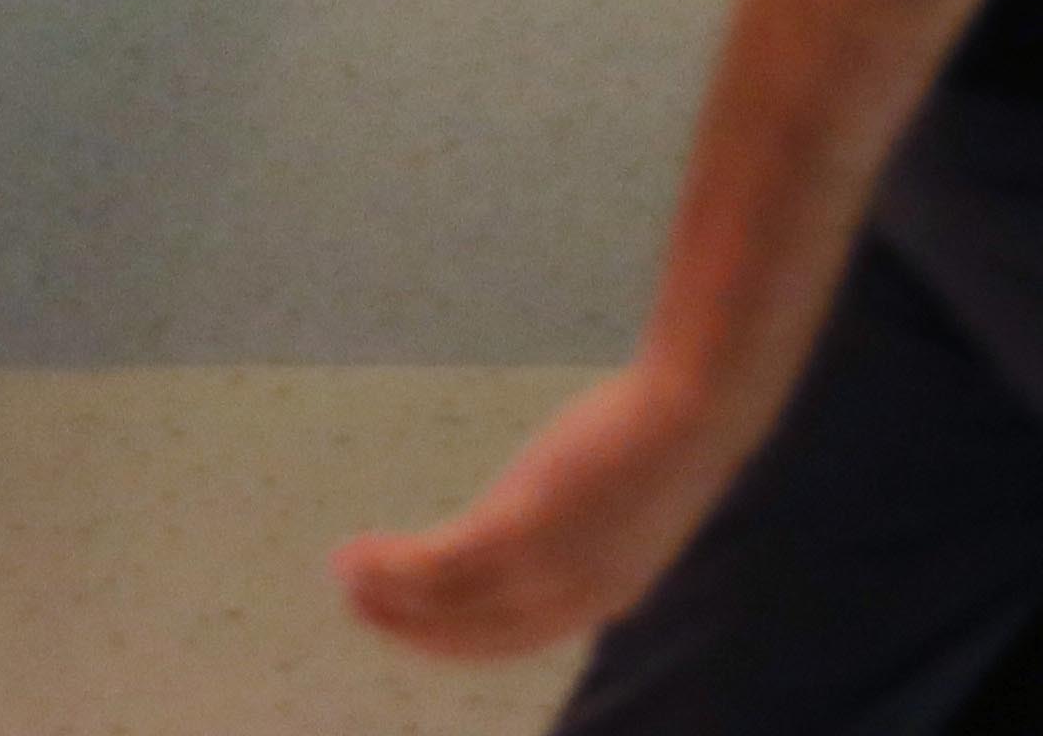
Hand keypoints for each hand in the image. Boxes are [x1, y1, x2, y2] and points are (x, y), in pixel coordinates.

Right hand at [338, 355, 754, 662]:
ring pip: (440, 604)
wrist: (698, 404)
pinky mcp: (517, 530)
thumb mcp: (635, 491)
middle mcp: (569, 601)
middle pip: (469, 634)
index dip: (457, 636)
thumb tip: (576, 503)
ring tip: (344, 573)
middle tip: (360, 606)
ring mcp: (542, 570)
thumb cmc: (675, 429)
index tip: (416, 619)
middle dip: (408, 626)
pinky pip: (432, 565)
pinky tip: (356, 551)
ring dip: (382, 595)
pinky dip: (386, 565)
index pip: (515, 638)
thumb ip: (601, 516)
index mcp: (602, 597)